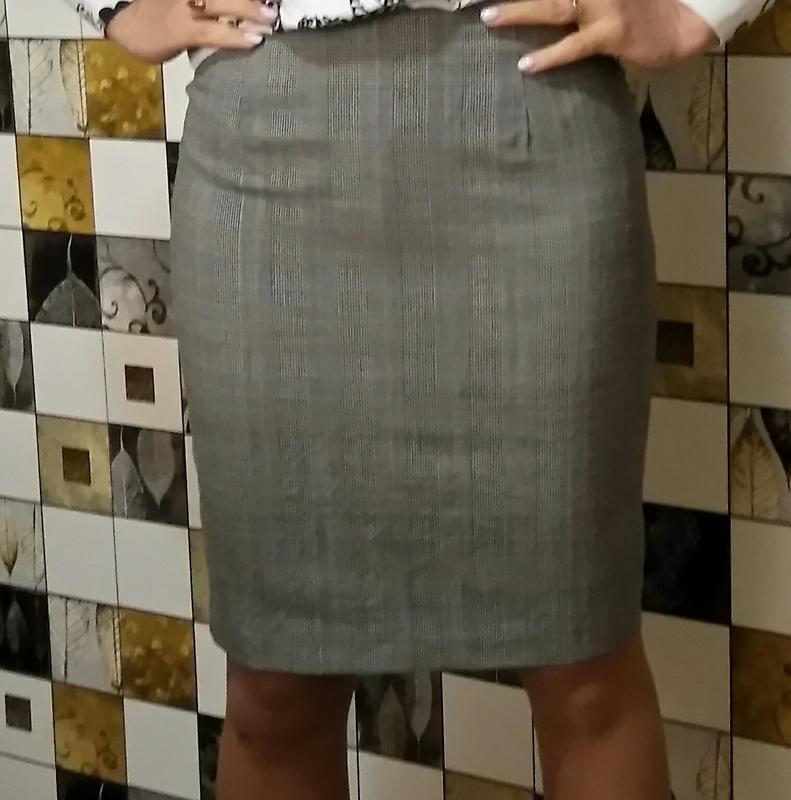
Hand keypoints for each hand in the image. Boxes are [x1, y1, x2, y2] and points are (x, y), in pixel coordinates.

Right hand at [105, 0, 277, 63]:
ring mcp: (186, 6)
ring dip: (250, 11)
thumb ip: (210, 6)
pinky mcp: (181, 29)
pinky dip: (235, 37)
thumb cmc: (156, 10)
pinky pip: (213, 31)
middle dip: (252, 0)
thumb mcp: (184, 1)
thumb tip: (240, 16)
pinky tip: (252, 41)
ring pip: (224, 4)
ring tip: (270, 21)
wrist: (119, 18)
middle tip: (275, 6)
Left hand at [479, 0, 717, 72]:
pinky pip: (574, 45)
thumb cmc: (642, 5)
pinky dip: (549, 55)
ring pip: (555, 5)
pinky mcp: (612, 31)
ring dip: (520, 10)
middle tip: (482, 3)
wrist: (686, 20)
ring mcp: (606, 3)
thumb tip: (544, 5)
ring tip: (490, 18)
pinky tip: (526, 64)